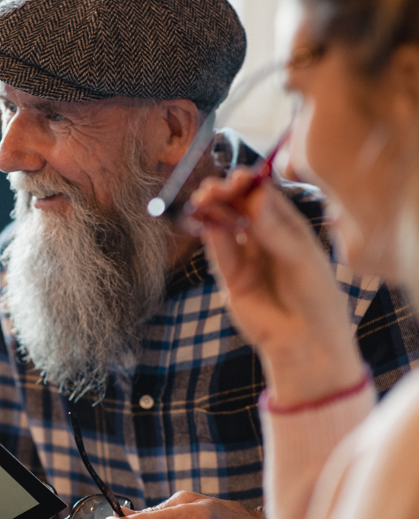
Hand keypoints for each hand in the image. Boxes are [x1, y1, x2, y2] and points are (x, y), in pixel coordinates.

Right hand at [188, 170, 364, 405]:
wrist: (305, 342)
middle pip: (240, 207)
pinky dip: (210, 235)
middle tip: (212, 188)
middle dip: (225, 194)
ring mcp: (247, 257)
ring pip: (225, 225)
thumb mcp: (302, 258)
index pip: (265, 196)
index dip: (250, 184)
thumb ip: (275, 230)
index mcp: (289, 228)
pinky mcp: (231, 277)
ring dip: (212, 211)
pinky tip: (205, 223)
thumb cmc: (316, 297)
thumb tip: (255, 196)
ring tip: (202, 201)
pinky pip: (218, 251)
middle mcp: (266, 238)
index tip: (238, 176)